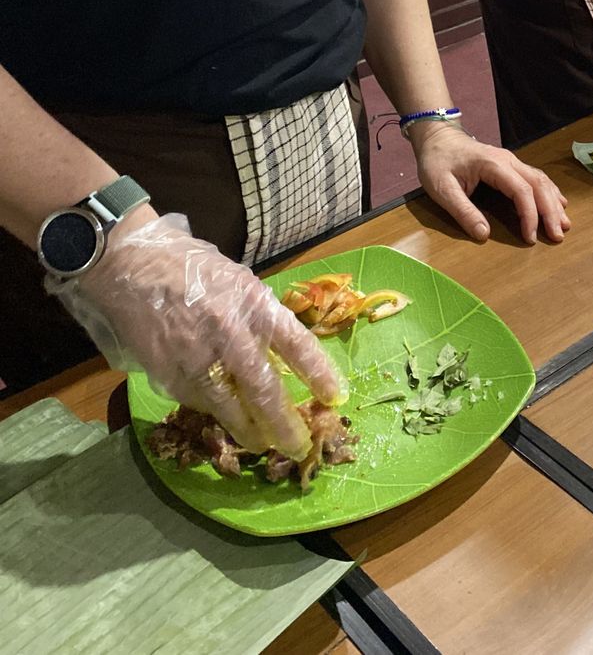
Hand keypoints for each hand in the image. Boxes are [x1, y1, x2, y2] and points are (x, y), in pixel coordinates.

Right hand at [48, 214, 342, 457]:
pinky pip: (199, 403)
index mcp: (255, 304)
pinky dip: (213, 413)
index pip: (298, 345)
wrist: (133, 266)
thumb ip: (257, 315)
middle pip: (266, 391)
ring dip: (250, 433)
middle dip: (286, 426)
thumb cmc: (190, 267)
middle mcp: (231, 334)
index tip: (337, 398)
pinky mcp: (169, 375)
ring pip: (231, 409)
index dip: (320, 375)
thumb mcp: (237, 282)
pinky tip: (221, 417)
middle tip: (300, 448)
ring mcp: (198, 358)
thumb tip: (280, 353)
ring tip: (263, 445)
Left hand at [410, 121, 570, 245]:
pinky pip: (536, 177)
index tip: (530, 238)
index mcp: (493, 165)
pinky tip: (558, 203)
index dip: (530, 215)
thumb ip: (463, 211)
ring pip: (541, 180)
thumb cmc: (437, 161)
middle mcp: (508, 160)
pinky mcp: (510, 165)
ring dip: (554, 202)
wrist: (437, 137)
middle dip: (550, 211)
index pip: (521, 191)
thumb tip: (484, 235)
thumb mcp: (442, 189)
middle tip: (558, 235)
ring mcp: (511, 161)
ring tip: (564, 224)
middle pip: (538, 184)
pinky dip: (549, 192)